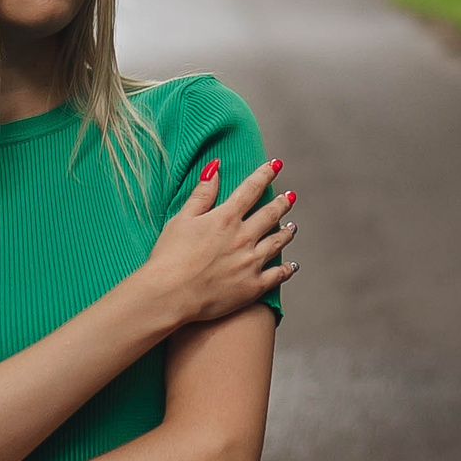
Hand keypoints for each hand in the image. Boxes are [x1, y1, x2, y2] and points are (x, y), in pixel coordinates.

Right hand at [138, 157, 298, 327]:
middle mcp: (243, 237)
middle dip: (281, 203)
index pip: (251, 189)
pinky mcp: (253, 286)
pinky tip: (292, 266)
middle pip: (270, 215)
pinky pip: (278, 275)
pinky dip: (287, 269)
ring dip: (286, 233)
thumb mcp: (182, 219)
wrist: (170, 295)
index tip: (275, 165)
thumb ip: (202, 194)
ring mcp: (251, 262)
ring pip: (277, 242)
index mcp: (225, 218)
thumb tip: (215, 167)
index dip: (265, 175)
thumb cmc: (169, 257)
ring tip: (292, 228)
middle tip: (290, 197)